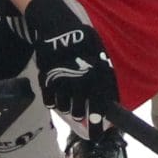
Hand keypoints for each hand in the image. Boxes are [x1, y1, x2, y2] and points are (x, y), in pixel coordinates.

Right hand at [25, 0, 118, 127]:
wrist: (58, 27)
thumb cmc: (83, 41)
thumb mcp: (100, 55)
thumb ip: (105, 78)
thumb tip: (111, 99)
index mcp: (95, 76)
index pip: (98, 105)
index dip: (96, 120)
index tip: (97, 129)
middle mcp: (78, 82)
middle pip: (77, 111)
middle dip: (79, 114)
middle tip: (79, 112)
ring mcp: (60, 82)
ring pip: (63, 108)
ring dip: (67, 107)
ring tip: (68, 100)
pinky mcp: (46, 80)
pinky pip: (49, 101)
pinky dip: (53, 102)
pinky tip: (57, 95)